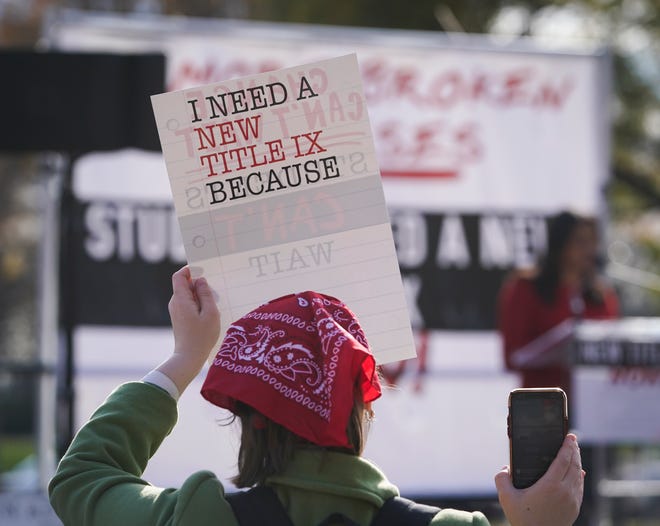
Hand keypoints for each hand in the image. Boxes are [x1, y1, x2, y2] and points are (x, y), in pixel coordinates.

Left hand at [157, 266, 220, 393]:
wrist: (189, 357)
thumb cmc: (202, 336)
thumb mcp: (210, 313)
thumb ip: (206, 294)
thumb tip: (200, 280)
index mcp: (180, 299)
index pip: (179, 276)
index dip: (190, 270)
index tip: (204, 270)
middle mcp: (175, 302)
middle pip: (185, 284)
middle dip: (199, 284)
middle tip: (215, 291)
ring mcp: (176, 310)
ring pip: (188, 295)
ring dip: (200, 295)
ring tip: (214, 305)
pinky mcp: (180, 317)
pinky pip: (188, 303)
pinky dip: (198, 303)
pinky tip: (208, 313)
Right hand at [495, 434, 584, 525]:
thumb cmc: (523, 520)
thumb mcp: (506, 498)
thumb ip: (501, 479)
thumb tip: (504, 468)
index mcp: (551, 485)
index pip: (564, 460)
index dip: (568, 446)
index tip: (570, 436)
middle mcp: (565, 491)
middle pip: (575, 465)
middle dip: (574, 450)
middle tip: (572, 440)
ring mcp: (572, 500)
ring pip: (579, 476)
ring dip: (577, 462)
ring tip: (574, 453)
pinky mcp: (574, 508)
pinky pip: (580, 487)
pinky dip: (579, 475)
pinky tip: (578, 472)